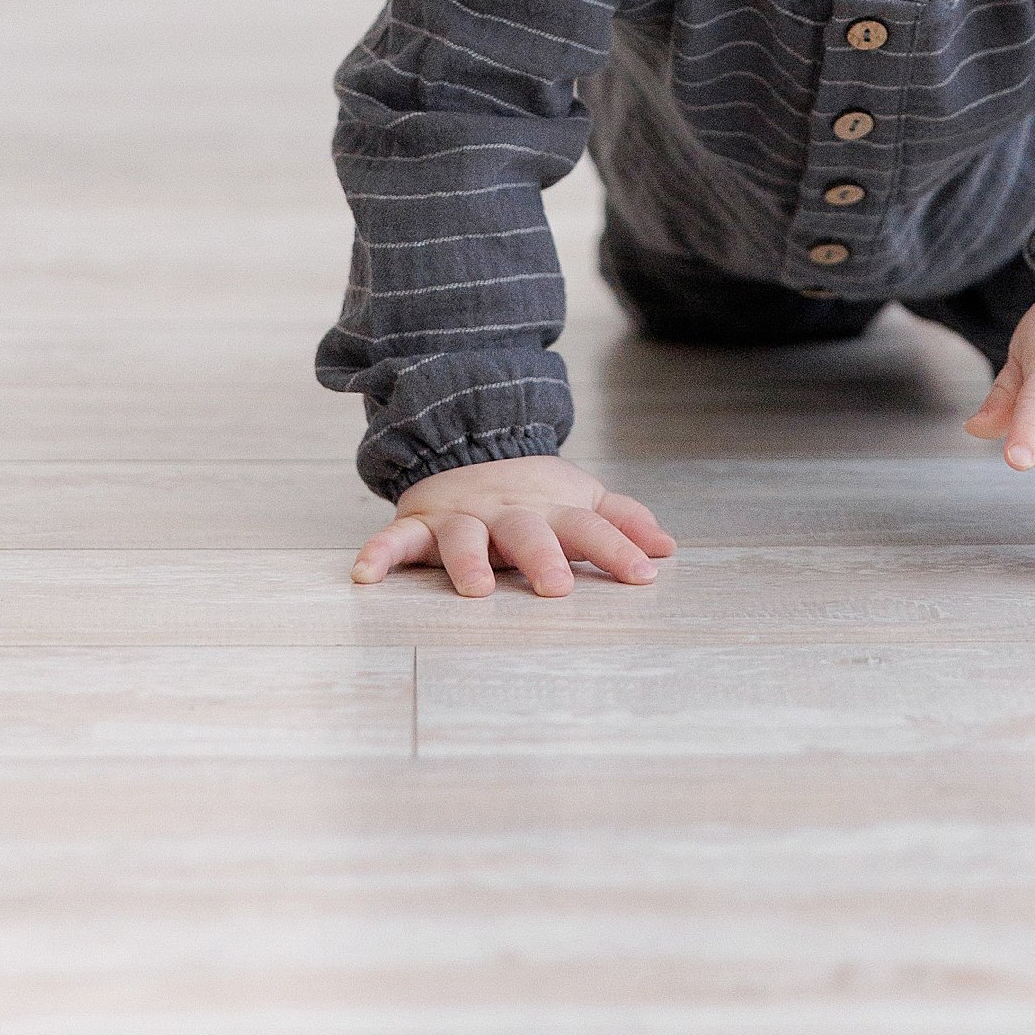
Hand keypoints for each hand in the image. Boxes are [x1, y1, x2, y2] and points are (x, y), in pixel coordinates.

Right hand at [351, 456, 675, 599]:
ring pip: (464, 537)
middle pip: (528, 533)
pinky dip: (380, 553)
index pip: (591, 528)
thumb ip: (622, 521)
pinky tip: (365, 574)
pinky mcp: (420, 524)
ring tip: (476, 590)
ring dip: (469, 561)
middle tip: (555, 589)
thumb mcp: (581, 499)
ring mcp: (463, 517)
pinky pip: (397, 539)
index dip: (618, 549)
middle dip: (542, 558)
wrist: (466, 443)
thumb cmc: (533, 494)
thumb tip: (669, 547)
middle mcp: (509, 513)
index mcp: (553, 510)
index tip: (645, 575)